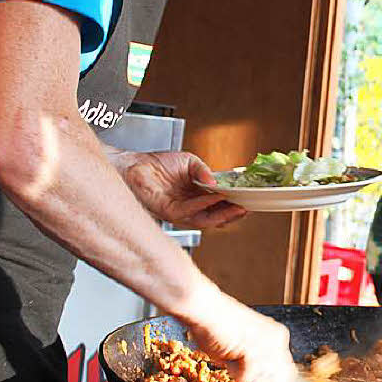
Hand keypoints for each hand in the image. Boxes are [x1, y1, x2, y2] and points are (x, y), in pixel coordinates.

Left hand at [119, 151, 245, 228]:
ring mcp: (179, 211)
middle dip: (231, 214)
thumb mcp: (189, 162)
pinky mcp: (168, 211)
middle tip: (246, 209)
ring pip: (204, 219)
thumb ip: (204, 170)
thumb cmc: (158, 164)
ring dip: (221, 213)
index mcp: (195, 196)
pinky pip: (189, 211)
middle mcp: (189, 206)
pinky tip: (213, 197)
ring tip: (235, 206)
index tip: (247, 201)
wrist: (135, 165)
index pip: (218, 205)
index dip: (232, 205)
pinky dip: (202, 204)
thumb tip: (217, 182)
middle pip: (214, 216)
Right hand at [183, 285, 300, 381]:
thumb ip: (256, 366)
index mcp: (277, 336)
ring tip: (231, 359)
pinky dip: (236, 374)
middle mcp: (277, 339)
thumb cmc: (217, 326)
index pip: (287, 373)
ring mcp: (268, 344)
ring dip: (246, 379)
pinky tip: (228, 355)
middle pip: (282, 381)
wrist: (204, 309)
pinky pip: (249, 379)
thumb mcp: (242, 349)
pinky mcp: (255, 349)